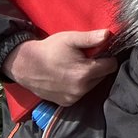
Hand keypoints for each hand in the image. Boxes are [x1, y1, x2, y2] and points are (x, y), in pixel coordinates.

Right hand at [2, 29, 117, 105]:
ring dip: (89, 77)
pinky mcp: (66, 102)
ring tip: (74, 67)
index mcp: (85, 73)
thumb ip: (90, 38)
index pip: (111, 66)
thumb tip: (108, 35)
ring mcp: (73, 98)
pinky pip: (81, 93)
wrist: (25, 65)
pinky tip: (68, 77)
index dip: (107, 57)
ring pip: (93, 85)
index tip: (99, 52)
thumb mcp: (70, 39)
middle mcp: (81, 89)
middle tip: (84, 58)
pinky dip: (79, 85)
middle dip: (98, 67)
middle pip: (103, 76)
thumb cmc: (49, 50)